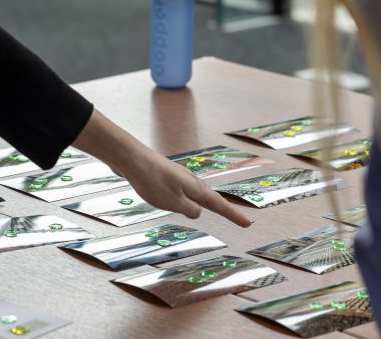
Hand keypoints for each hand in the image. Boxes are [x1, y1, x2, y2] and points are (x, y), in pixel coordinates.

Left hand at [72, 109, 251, 227]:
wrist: (131, 158)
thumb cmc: (152, 181)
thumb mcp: (174, 202)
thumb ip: (190, 210)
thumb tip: (198, 212)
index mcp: (196, 189)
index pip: (219, 206)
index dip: (234, 216)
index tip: (248, 223)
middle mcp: (190, 181)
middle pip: (211, 198)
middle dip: (224, 209)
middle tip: (238, 219)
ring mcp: (178, 176)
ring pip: (197, 193)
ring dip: (208, 203)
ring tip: (216, 209)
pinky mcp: (166, 175)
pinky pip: (183, 190)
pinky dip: (190, 197)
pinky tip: (184, 198)